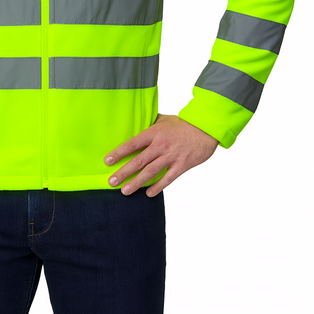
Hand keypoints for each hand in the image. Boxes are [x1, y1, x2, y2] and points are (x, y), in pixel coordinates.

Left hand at [104, 113, 218, 196]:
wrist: (205, 129)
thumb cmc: (183, 124)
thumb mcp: (164, 119)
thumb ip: (150, 123)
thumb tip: (137, 123)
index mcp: (154, 133)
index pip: (132, 144)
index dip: (119, 152)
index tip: (107, 161)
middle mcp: (161, 145)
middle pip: (138, 161)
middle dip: (123, 172)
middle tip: (111, 181)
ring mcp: (171, 156)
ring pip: (150, 172)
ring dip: (136, 182)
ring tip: (125, 191)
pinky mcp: (182, 165)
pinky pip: (167, 179)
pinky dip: (157, 187)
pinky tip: (148, 194)